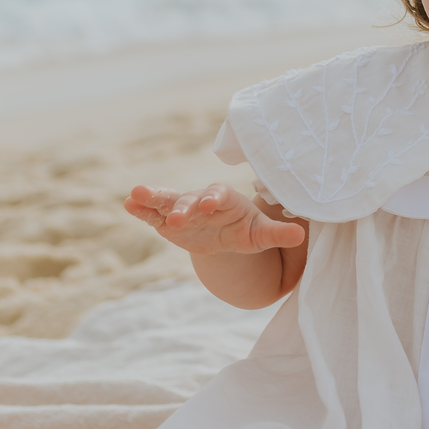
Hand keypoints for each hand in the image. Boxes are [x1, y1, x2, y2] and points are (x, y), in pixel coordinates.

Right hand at [124, 184, 305, 256]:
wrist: (223, 234)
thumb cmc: (244, 230)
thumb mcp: (260, 234)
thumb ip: (277, 233)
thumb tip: (300, 234)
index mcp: (226, 199)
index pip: (219, 194)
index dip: (214, 197)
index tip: (209, 204)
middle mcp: (201, 199)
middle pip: (191, 199)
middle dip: (183, 207)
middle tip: (176, 218)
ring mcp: (182, 208)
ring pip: (167, 200)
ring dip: (153, 197)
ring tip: (135, 194)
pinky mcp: (165, 219)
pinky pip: (152, 212)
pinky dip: (141, 208)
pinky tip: (128, 203)